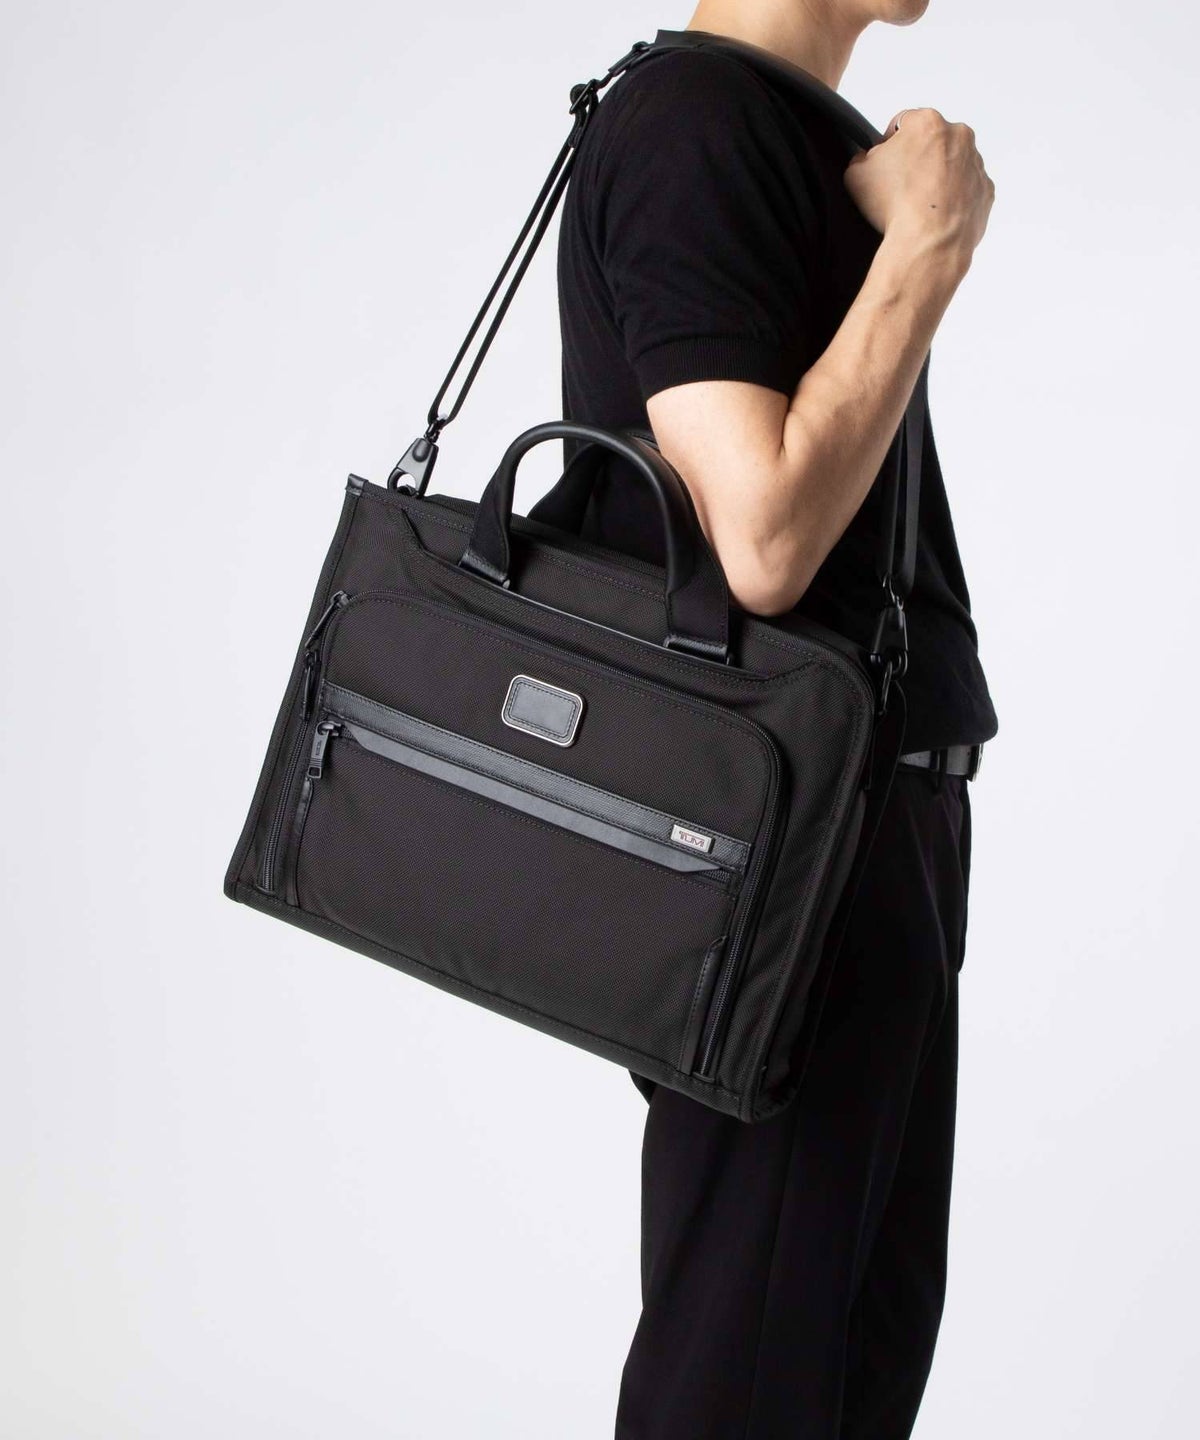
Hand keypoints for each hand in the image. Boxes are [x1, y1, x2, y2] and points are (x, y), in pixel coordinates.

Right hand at [844, 107, 994, 263]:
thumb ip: (862, 157)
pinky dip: (954, 199)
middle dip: (918, 159)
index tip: (884, 162)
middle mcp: (958, 135)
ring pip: (953, 164)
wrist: (927, 242)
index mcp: (927, 122)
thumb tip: (869, 160)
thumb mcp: (855, 173)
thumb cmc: (894, 205)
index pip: (903, 123)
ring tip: (917, 205)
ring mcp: (976, 163)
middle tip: (901, 186)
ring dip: (937, 178)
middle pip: (932, 142)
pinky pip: (967, 190)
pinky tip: (935, 215)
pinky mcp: (986, 190)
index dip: (889, 143)